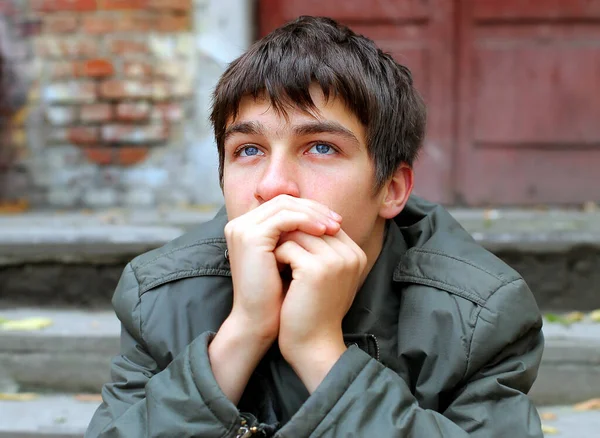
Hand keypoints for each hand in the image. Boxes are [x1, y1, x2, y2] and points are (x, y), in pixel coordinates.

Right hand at [210, 195, 341, 403]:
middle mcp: (240, 224)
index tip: (334, 222)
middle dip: (314, 209)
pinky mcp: (250, 236)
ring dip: (314, 214)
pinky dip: (307, 221)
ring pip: (285, 206)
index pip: (283, 205)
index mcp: (248, 227)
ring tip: (335, 228)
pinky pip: (285, 218)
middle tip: (338, 221)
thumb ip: (298, 238)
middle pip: (284, 201)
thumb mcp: (289, 259)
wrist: (258, 321)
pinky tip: (324, 232)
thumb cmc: (276, 295)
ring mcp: (243, 228)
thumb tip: (327, 221)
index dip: (310, 209)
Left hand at [274, 229, 367, 391]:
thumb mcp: (324, 276)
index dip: (301, 231)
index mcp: (355, 254)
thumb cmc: (313, 311)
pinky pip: (288, 248)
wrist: (313, 346)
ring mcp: (335, 260)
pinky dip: (277, 258)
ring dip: (282, 246)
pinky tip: (276, 273)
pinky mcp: (317, 269)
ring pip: (298, 233)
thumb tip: (298, 222)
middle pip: (311, 224)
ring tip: (277, 264)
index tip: (286, 247)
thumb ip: (321, 249)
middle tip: (276, 253)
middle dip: (290, 236)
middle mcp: (350, 254)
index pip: (323, 223)